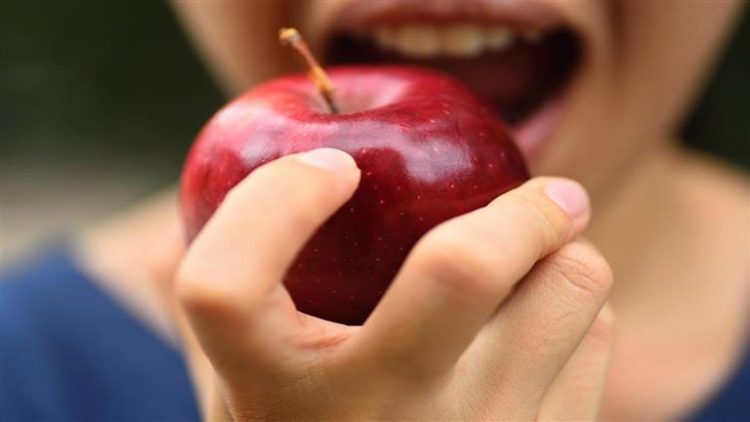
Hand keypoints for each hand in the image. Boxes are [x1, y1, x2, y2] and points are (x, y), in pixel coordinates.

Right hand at [173, 148, 613, 420]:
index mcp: (266, 392)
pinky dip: (578, 312)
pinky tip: (546, 333)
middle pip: (461, 269)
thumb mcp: (238, 386)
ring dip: (566, 255)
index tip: (331, 171)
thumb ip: (222, 307)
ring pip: (571, 289)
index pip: (223, 287)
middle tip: (554, 191)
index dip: (273, 204)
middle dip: (524, 205)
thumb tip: (188, 218)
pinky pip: (594, 338)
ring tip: (544, 264)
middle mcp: (368, 420)